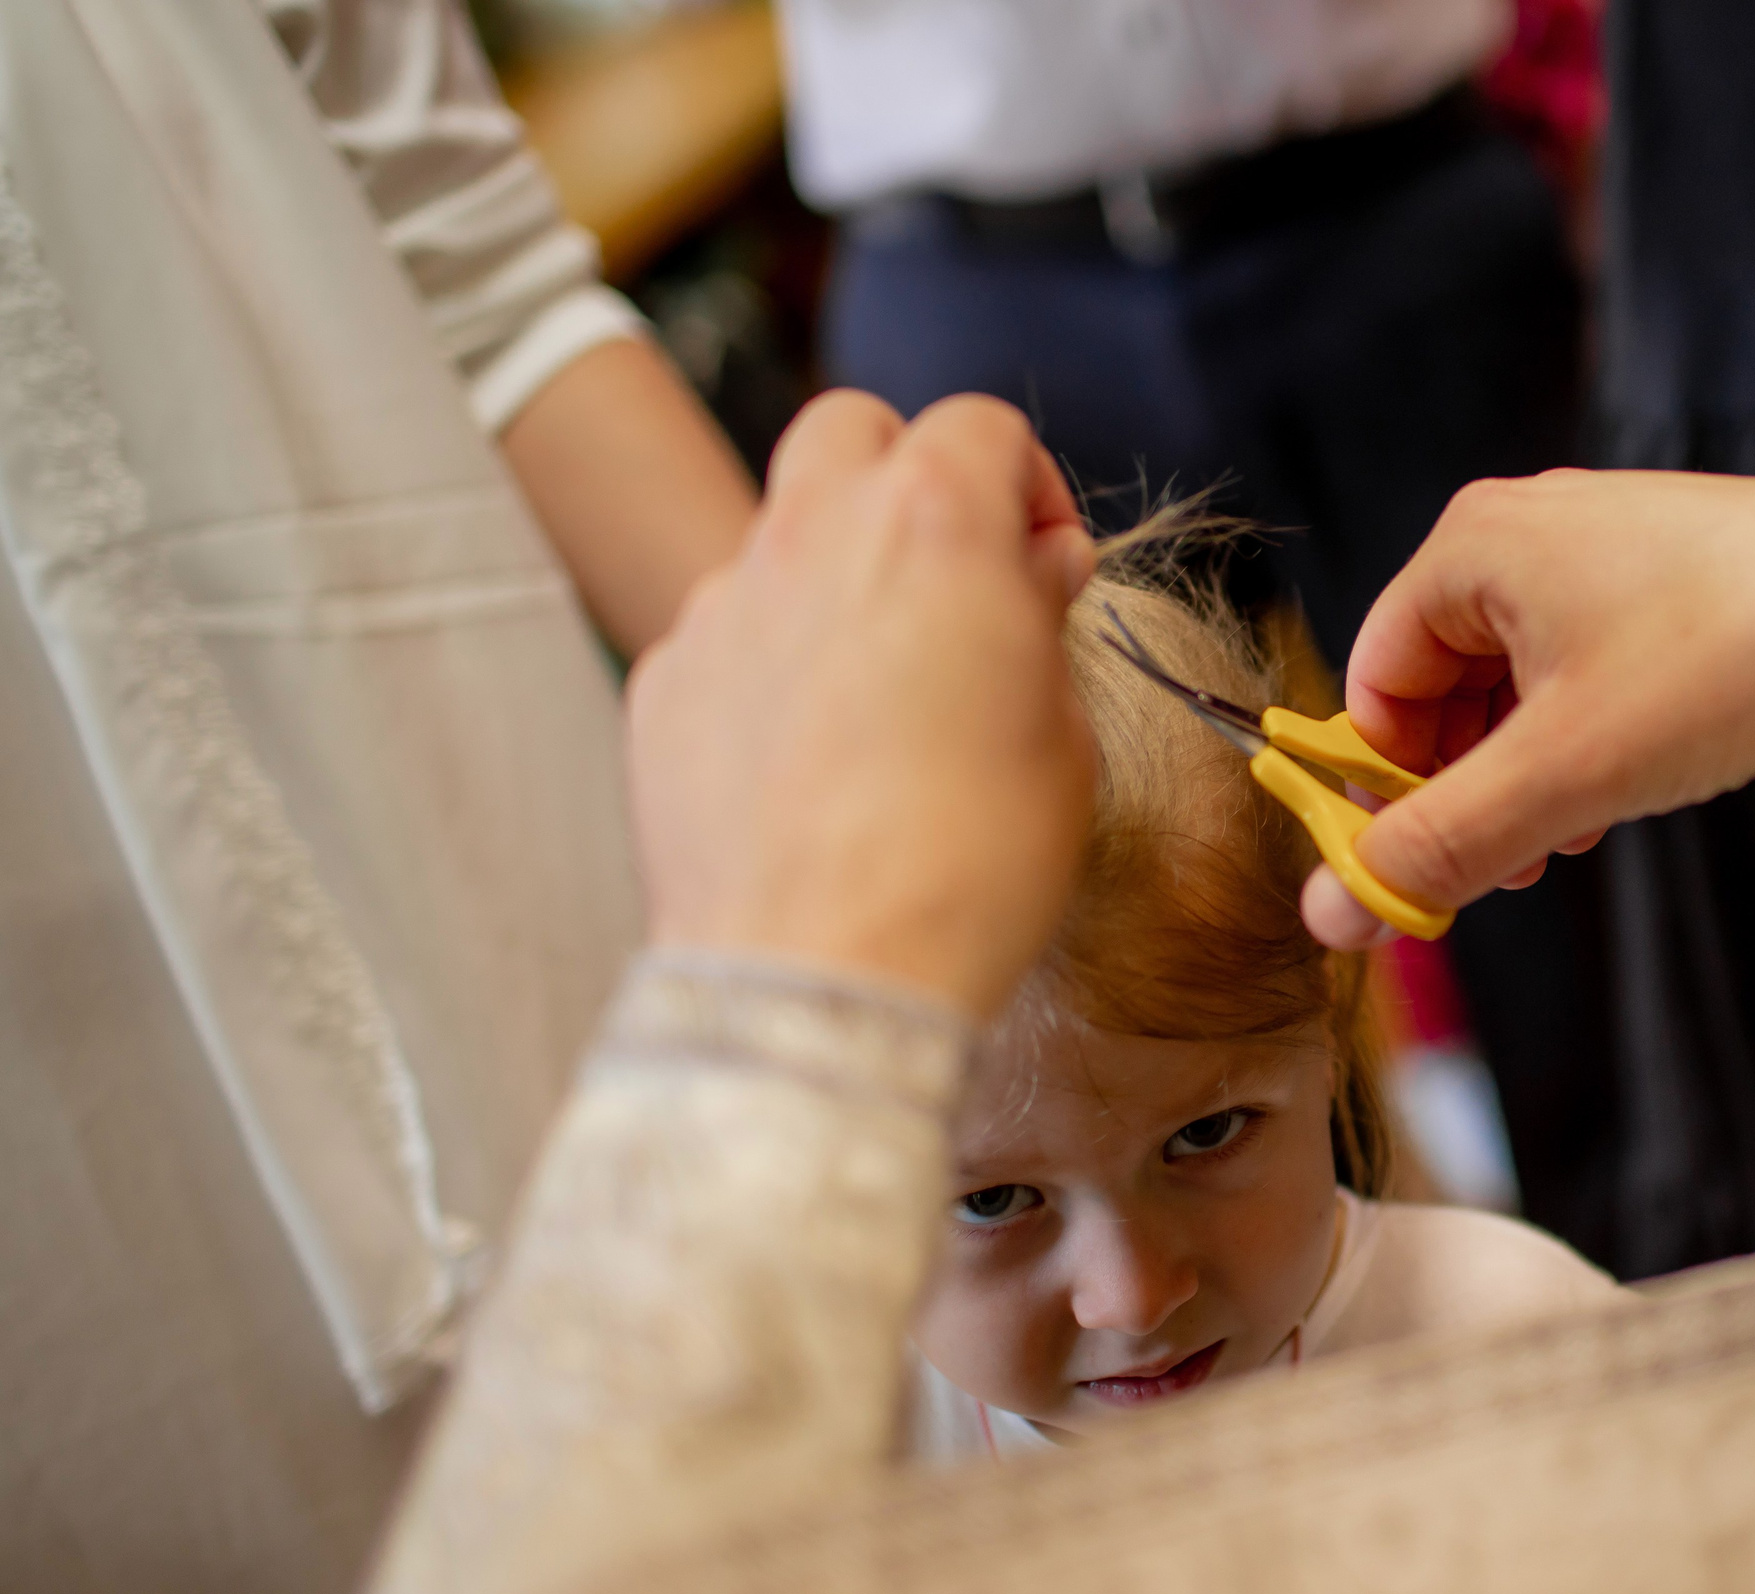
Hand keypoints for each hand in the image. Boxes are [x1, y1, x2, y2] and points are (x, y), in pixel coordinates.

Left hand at [626, 391, 1098, 1017]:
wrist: (824, 977)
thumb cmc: (969, 865)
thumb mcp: (1062, 737)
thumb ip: (1041, 624)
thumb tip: (1033, 576)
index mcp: (934, 523)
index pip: (983, 427)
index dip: (1031, 486)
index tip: (1047, 563)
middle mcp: (813, 534)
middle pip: (854, 431)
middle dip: (908, 478)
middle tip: (955, 576)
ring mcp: (723, 605)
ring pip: (780, 534)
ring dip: (835, 577)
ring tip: (880, 689)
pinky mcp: (665, 682)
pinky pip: (727, 635)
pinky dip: (771, 664)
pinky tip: (810, 758)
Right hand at [1305, 472, 1754, 947]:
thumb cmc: (1726, 662)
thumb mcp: (1559, 775)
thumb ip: (1437, 845)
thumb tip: (1332, 909)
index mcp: (1474, 545)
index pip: (1373, 681)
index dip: (1385, 788)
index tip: (1420, 868)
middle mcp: (1530, 527)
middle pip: (1442, 684)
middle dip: (1465, 789)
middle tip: (1507, 869)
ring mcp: (1606, 546)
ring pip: (1520, 686)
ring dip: (1529, 777)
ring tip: (1575, 839)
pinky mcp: (1673, 575)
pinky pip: (1588, 670)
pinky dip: (1588, 741)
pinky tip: (1625, 797)